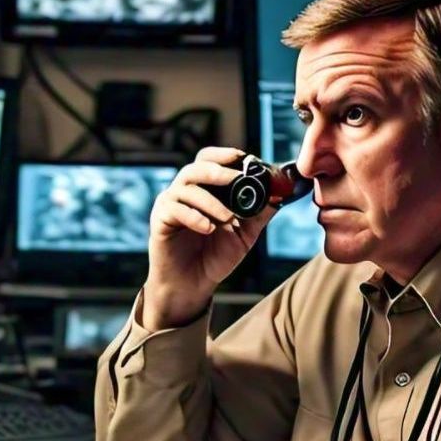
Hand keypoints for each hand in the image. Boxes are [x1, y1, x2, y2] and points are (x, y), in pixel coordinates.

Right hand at [142, 146, 277, 330]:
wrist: (192, 285)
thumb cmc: (215, 257)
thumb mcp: (245, 234)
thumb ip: (260, 213)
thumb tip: (280, 194)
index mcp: (204, 189)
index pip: (210, 160)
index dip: (225, 155)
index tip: (244, 158)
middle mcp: (185, 192)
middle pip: (196, 167)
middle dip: (217, 171)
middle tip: (236, 179)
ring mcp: (171, 204)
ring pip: (186, 188)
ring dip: (210, 200)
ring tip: (227, 218)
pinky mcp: (160, 220)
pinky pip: (175, 209)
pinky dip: (194, 216)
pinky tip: (208, 228)